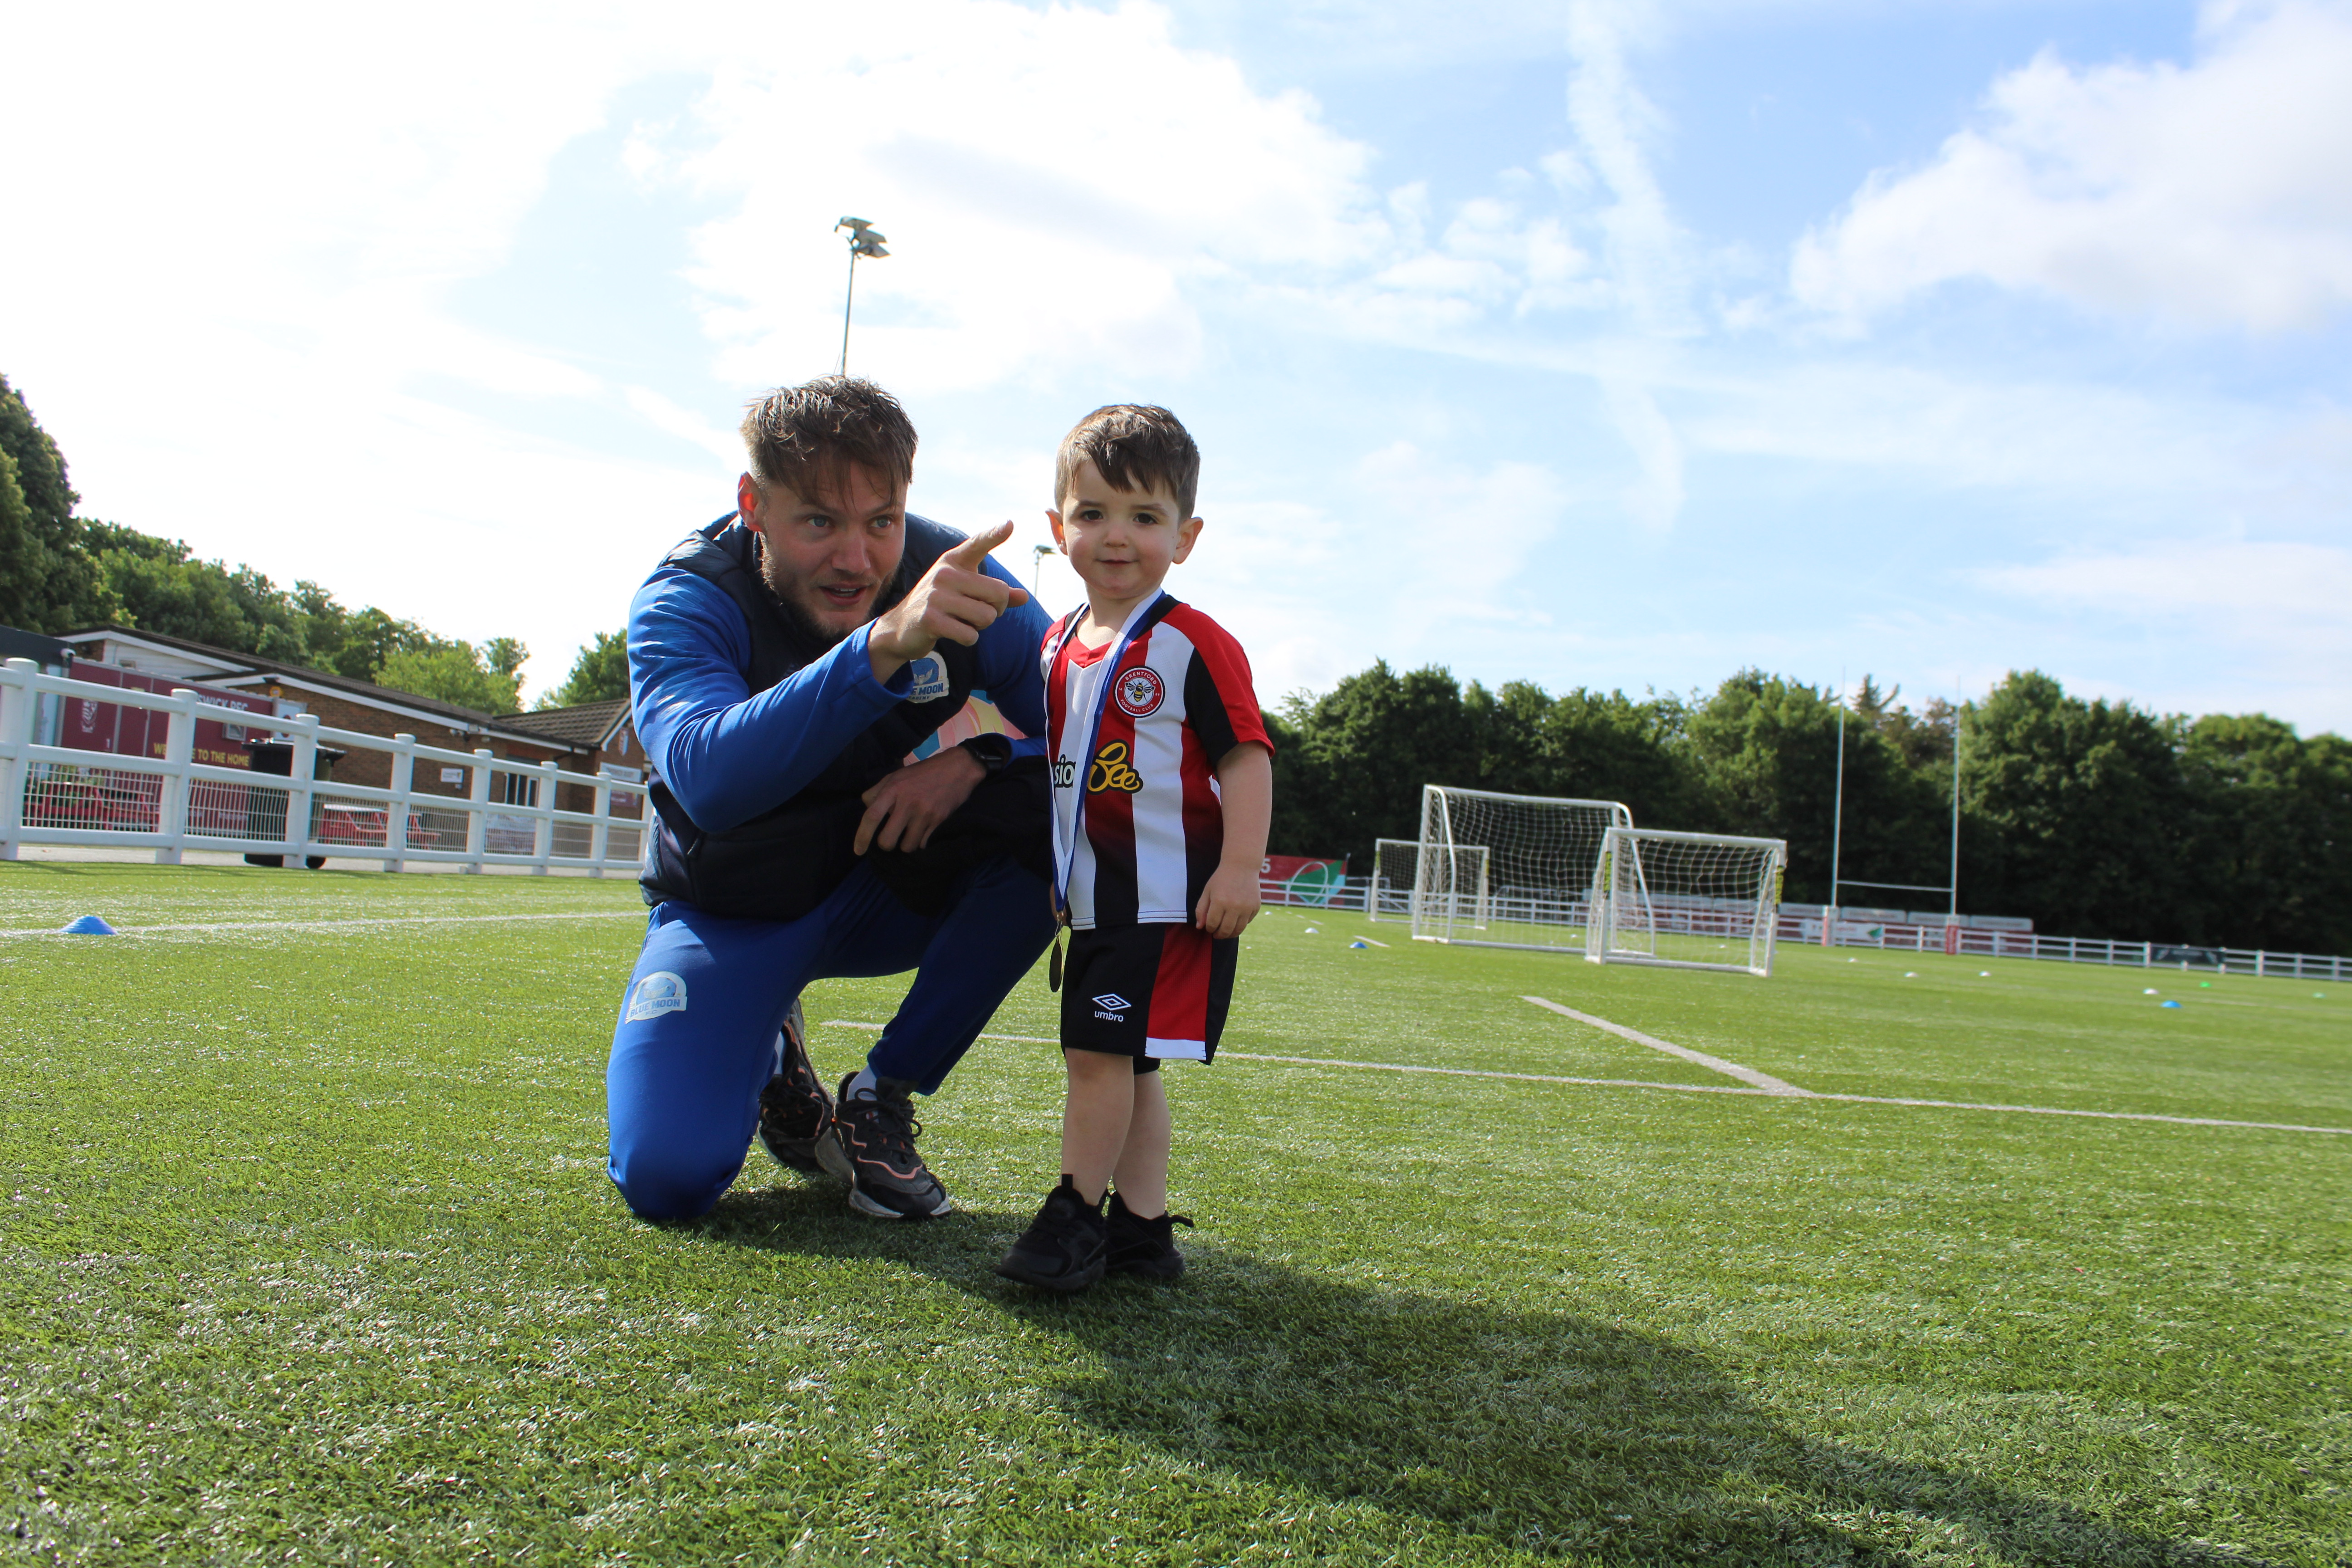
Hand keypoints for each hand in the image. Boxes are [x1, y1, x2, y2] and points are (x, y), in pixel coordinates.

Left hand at [854, 745, 985, 854]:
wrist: (957, 768)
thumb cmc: (923, 772)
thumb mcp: (896, 775)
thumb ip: (878, 791)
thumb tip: (866, 807)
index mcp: (893, 789)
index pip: (871, 816)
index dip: (862, 836)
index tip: (858, 851)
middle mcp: (907, 803)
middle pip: (887, 840)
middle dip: (886, 845)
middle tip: (890, 838)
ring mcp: (924, 813)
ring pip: (907, 846)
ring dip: (905, 844)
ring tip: (909, 834)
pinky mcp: (938, 820)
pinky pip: (923, 844)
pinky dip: (920, 842)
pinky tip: (922, 832)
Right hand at [868, 521, 1027, 682]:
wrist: (901, 627)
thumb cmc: (942, 606)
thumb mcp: (966, 593)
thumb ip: (995, 594)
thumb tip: (1024, 597)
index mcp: (954, 562)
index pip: (977, 544)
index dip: (994, 535)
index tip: (1010, 524)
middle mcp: (945, 574)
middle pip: (999, 593)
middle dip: (997, 610)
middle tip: (977, 613)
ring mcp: (936, 596)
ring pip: (987, 616)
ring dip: (980, 626)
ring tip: (961, 621)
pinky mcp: (930, 619)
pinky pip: (970, 635)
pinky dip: (968, 639)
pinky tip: (952, 632)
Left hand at [1193, 863, 1261, 939]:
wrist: (1242, 866)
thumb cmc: (1222, 878)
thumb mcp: (1207, 891)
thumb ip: (1201, 909)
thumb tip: (1200, 927)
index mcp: (1220, 901)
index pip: (1212, 924)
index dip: (1209, 928)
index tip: (1209, 927)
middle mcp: (1234, 906)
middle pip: (1226, 930)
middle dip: (1219, 935)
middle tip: (1216, 934)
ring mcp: (1247, 907)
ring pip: (1238, 930)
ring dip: (1230, 934)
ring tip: (1225, 932)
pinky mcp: (1255, 907)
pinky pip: (1247, 922)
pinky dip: (1240, 925)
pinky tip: (1235, 921)